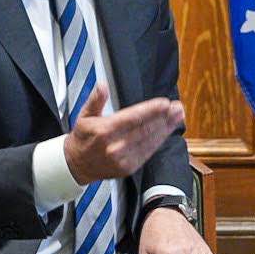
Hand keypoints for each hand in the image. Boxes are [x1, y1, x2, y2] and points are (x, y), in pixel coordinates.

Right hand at [63, 83, 184, 183]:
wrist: (76, 165)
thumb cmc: (82, 138)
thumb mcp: (84, 116)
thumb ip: (95, 100)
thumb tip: (102, 86)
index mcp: (103, 131)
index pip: (132, 118)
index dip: (150, 110)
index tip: (164, 103)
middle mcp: (114, 146)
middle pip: (145, 129)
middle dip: (164, 118)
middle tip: (178, 108)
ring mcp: (122, 159)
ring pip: (149, 141)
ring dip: (166, 128)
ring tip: (178, 116)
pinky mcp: (128, 167)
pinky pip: (148, 152)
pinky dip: (159, 141)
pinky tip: (167, 131)